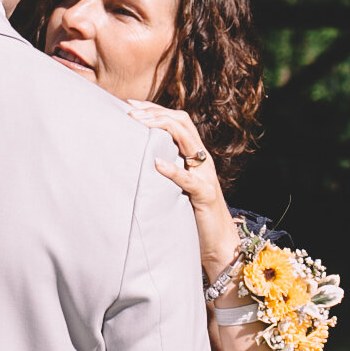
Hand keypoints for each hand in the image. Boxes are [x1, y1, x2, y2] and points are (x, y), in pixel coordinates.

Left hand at [126, 101, 236, 283]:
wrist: (219, 246)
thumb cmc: (193, 218)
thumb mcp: (176, 188)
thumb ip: (164, 172)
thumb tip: (133, 162)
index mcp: (194, 156)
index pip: (177, 121)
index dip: (155, 109)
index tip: (130, 104)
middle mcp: (202, 161)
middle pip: (182, 122)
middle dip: (155, 112)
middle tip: (130, 112)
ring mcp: (205, 176)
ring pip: (187, 141)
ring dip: (161, 128)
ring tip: (138, 124)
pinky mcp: (205, 195)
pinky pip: (189, 179)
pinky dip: (172, 170)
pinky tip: (156, 163)